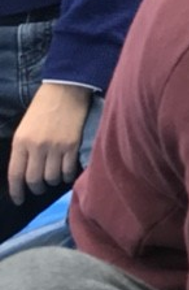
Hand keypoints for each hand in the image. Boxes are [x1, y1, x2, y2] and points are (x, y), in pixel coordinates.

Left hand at [7, 82, 91, 205]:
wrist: (65, 90)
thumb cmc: (42, 107)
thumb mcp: (25, 127)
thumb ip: (24, 149)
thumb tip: (26, 170)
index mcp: (21, 141)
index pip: (16, 174)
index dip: (16, 191)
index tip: (18, 199)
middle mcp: (37, 147)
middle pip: (34, 179)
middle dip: (35, 188)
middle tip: (38, 189)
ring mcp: (56, 147)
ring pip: (52, 178)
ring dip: (52, 181)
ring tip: (53, 177)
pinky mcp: (72, 146)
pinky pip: (68, 170)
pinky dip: (66, 175)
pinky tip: (65, 172)